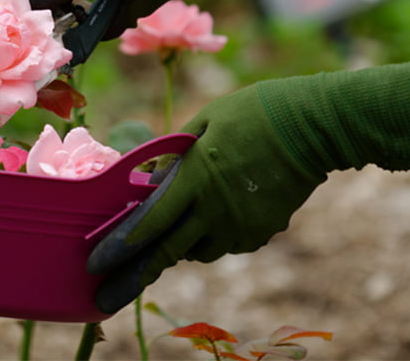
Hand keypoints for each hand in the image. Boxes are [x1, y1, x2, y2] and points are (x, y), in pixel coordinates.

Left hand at [87, 83, 326, 313]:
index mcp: (195, 180)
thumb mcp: (203, 123)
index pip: (149, 223)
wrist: (313, 126)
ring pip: (197, 251)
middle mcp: (215, 211)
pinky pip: (226, 245)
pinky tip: (216, 212)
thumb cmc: (252, 113)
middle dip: (133, 275)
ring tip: (175, 225)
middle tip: (105, 295)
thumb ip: (172, 158)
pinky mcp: (262, 232)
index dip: (120, 245)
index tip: (96, 263)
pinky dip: (213, 236)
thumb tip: (149, 182)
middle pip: (167, 252)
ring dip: (179, 245)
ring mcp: (241, 226)